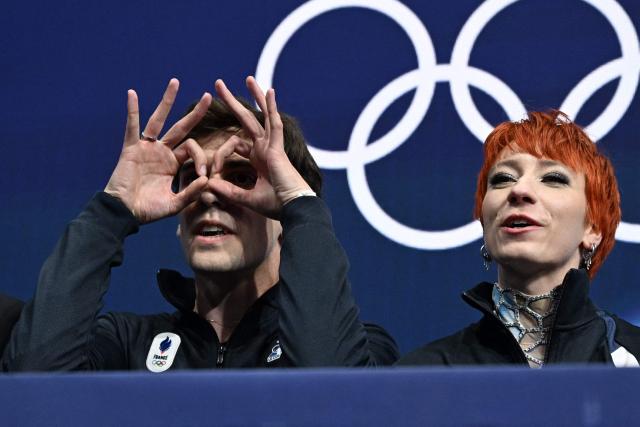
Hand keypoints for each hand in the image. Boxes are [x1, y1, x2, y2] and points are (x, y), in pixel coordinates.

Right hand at [105, 79, 211, 222]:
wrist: (124, 213)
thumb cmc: (148, 210)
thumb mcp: (175, 204)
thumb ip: (191, 193)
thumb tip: (207, 180)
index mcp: (173, 163)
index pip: (192, 150)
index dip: (201, 158)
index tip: (205, 175)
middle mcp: (162, 152)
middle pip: (181, 127)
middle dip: (195, 113)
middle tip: (209, 97)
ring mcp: (147, 148)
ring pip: (159, 120)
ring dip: (167, 101)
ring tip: (175, 82)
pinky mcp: (131, 149)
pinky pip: (132, 127)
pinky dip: (132, 110)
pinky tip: (132, 93)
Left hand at [208, 77, 311, 218]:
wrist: (295, 209)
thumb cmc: (277, 206)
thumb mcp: (247, 198)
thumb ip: (227, 191)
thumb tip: (207, 185)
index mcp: (259, 159)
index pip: (234, 146)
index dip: (220, 156)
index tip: (211, 173)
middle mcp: (265, 149)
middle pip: (247, 120)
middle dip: (233, 103)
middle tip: (218, 85)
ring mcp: (272, 146)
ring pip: (261, 115)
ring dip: (255, 97)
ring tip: (247, 78)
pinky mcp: (277, 148)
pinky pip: (274, 123)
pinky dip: (272, 107)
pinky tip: (269, 91)